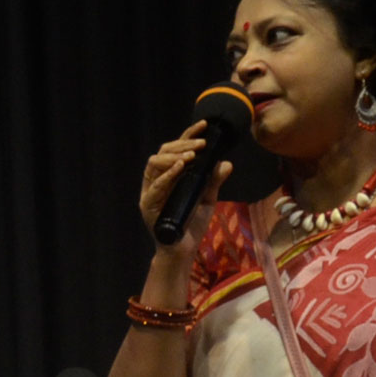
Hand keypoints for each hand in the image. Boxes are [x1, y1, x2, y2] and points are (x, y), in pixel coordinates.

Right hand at [139, 119, 232, 248]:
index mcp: (169, 177)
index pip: (174, 150)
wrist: (183, 250)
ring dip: (173, 156)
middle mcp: (156, 181)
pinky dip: (168, 174)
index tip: (204, 126)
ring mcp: (150, 193)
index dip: (187, 136)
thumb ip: (214, 181)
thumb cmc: (192, 225)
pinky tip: (181, 167)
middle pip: (162, 152)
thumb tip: (226, 162)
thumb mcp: (208, 199)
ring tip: (191, 155)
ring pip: (154, 164)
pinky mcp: (148, 205)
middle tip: (201, 144)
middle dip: (182, 144)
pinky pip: (156, 185)